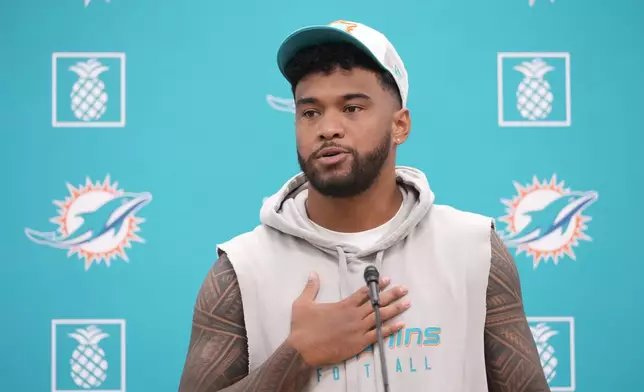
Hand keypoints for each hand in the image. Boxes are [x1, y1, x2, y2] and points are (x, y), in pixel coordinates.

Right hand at [286, 271, 409, 367]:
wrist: (302, 350)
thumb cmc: (302, 328)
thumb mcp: (302, 303)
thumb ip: (311, 288)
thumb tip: (313, 273)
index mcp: (343, 305)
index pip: (363, 292)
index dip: (376, 285)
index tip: (387, 279)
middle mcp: (354, 315)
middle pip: (376, 302)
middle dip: (392, 294)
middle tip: (404, 288)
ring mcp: (358, 330)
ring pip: (380, 317)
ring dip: (395, 309)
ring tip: (407, 303)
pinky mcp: (359, 343)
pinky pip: (378, 335)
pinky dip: (390, 329)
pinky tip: (400, 325)